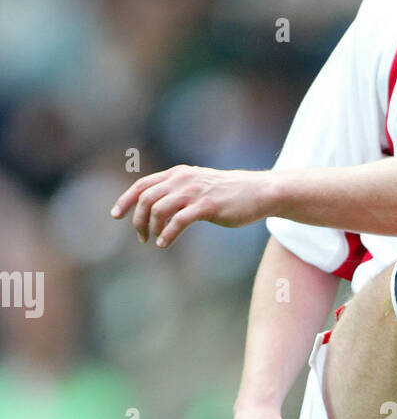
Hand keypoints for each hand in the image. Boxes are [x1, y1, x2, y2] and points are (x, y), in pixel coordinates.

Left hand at [110, 166, 275, 246]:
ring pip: (158, 209)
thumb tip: (160, 205)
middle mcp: (182, 180)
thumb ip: (179, 190)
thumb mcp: (199, 184)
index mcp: (178, 174)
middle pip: (146, 199)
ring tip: (156, 240)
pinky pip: (178, 221)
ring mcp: (194, 192)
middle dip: (137, 220)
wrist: (258, 192)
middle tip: (141, 237)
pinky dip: (167, 234)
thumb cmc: (229, 192)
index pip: (142, 185)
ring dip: (152, 228)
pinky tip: (164, 244)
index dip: (126, 200)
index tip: (116, 215)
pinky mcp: (206, 207)